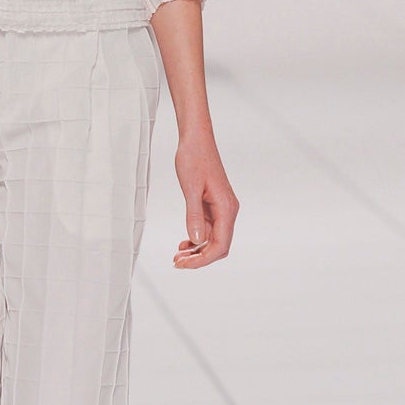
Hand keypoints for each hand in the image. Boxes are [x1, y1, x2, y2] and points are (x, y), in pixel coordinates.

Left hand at [171, 134, 237, 269]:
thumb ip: (194, 215)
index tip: (184, 265)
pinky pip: (208, 229)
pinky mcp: (214, 205)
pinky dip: (197, 238)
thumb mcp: (190, 188)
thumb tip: (197, 240)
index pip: (220, 245)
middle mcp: (228, 210)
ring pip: (213, 239)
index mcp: (226, 208)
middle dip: (199, 258)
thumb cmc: (194, 158)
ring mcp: (221, 208)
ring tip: (177, 255)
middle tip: (177, 262)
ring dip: (196, 250)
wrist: (196, 139)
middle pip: (219, 246)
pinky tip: (184, 243)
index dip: (203, 260)